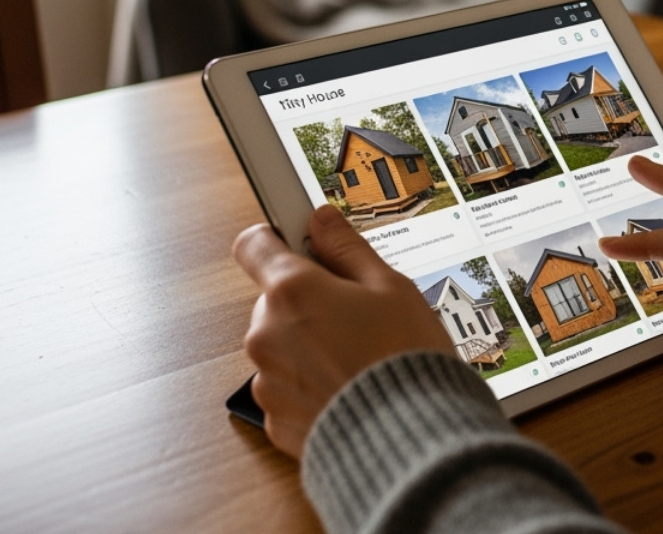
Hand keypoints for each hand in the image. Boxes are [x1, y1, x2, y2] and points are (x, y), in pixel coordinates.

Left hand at [232, 205, 454, 456]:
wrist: (407, 442)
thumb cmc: (404, 360)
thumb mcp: (391, 287)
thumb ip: (348, 248)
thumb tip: (324, 220)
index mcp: (292, 291)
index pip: (255, 243)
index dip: (277, 237)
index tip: (300, 240)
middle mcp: (266, 333)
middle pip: (276, 298)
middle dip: (309, 300)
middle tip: (357, 312)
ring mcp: (266, 379)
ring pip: (282, 344)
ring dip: (310, 344)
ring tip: (360, 357)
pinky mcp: (274, 419)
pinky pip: (288, 386)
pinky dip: (312, 384)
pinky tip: (350, 386)